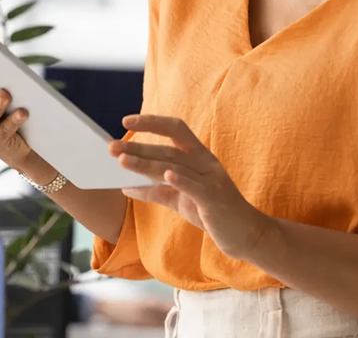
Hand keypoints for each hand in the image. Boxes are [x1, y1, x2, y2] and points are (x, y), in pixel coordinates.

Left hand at [111, 114, 274, 260]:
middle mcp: (205, 162)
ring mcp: (211, 180)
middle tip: (110, 147)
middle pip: (168, 149)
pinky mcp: (215, 199)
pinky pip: (195, 187)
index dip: (152, 122)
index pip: (175, 129)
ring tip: (122, 161)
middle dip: (138, 148)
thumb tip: (126, 187)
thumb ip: (156, 191)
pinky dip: (180, 179)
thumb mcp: (181, 200)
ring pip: (175, 166)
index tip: (126, 121)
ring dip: (147, 163)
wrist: (247, 235)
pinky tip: (165, 175)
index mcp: (199, 157)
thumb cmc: (213, 213)